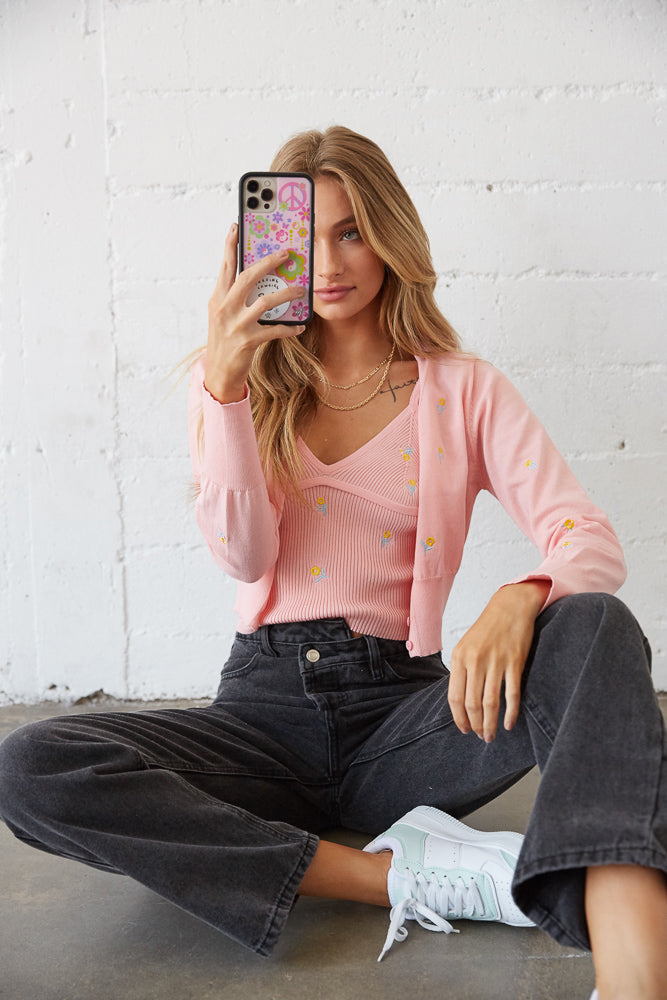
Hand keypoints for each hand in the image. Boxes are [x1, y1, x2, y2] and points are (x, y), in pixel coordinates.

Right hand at [204, 223, 305, 402]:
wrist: (219, 373)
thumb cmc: (226, 341)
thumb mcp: (224, 315)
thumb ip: (235, 296)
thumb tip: (257, 277)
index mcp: (218, 298)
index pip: (225, 266)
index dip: (230, 245)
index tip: (236, 226)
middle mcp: (224, 308)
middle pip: (247, 277)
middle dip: (267, 262)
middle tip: (285, 253)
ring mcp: (235, 325)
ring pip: (264, 301)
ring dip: (286, 294)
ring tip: (300, 290)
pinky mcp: (247, 341)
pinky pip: (274, 330)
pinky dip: (289, 328)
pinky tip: (300, 326)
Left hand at [447, 580, 549, 741]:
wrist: (510, 607)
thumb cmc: (488, 629)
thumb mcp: (466, 645)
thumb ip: (462, 669)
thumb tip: (460, 699)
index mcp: (459, 657)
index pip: (454, 697)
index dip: (459, 717)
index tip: (464, 729)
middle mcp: (475, 660)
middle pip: (472, 703)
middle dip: (475, 725)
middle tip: (481, 736)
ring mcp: (495, 661)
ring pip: (490, 702)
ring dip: (490, 724)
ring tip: (491, 735)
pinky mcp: (515, 662)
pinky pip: (511, 693)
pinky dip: (510, 713)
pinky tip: (508, 724)